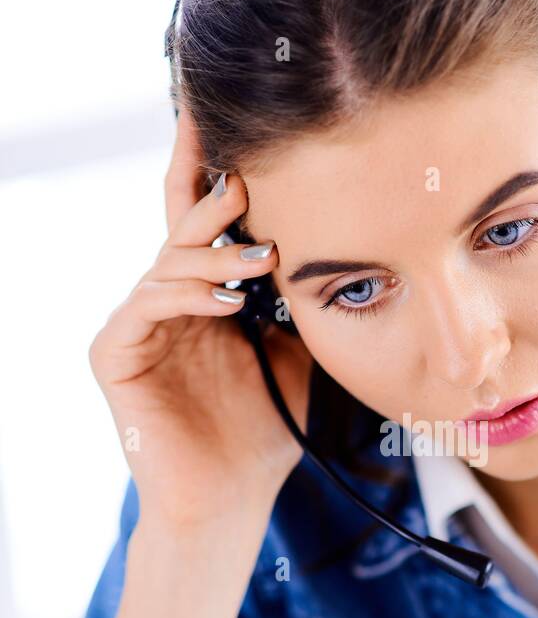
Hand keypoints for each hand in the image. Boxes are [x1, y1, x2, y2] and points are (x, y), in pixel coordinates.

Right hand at [88, 106, 312, 528]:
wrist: (231, 496)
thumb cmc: (263, 428)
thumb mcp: (297, 352)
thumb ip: (302, 301)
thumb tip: (344, 247)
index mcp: (205, 290)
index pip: (209, 217)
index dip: (217, 166)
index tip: (239, 120)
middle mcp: (166, 297)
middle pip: (182, 222)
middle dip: (211, 184)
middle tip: (246, 163)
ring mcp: (137, 323)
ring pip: (168, 261)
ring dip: (216, 254)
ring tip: (264, 260)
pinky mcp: (114, 354)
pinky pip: (145, 306)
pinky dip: (188, 297)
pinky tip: (229, 302)